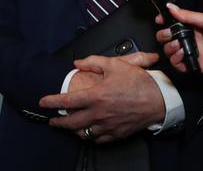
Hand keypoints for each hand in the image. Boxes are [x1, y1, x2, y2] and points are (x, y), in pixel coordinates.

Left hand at [39, 52, 161, 143]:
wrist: (159, 99)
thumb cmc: (138, 82)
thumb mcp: (115, 64)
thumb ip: (93, 62)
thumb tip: (78, 63)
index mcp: (96, 96)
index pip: (67, 102)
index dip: (52, 102)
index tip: (43, 102)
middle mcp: (99, 113)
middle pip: (71, 123)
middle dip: (58, 123)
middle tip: (52, 121)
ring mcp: (107, 125)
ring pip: (84, 133)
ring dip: (73, 130)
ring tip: (69, 126)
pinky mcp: (116, 133)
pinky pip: (98, 139)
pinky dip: (90, 136)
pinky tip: (88, 132)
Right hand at [156, 4, 202, 73]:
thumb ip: (188, 15)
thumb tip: (170, 6)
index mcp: (191, 25)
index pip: (171, 23)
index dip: (163, 21)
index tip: (159, 20)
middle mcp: (189, 38)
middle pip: (166, 37)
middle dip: (164, 36)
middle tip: (170, 35)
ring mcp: (191, 51)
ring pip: (170, 51)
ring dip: (170, 48)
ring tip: (178, 46)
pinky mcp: (195, 64)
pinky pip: (179, 65)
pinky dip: (176, 61)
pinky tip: (182, 56)